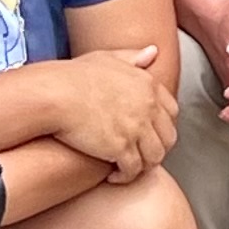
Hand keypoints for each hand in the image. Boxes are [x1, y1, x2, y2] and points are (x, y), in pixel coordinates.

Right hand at [30, 44, 174, 178]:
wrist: (55, 94)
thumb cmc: (74, 76)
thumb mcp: (107, 58)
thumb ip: (133, 57)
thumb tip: (154, 52)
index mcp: (148, 85)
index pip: (172, 112)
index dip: (161, 127)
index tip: (147, 134)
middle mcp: (149, 106)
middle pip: (167, 138)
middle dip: (155, 149)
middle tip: (138, 156)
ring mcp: (137, 128)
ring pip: (154, 158)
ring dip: (142, 166)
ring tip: (126, 168)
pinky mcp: (121, 148)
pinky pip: (133, 171)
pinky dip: (125, 177)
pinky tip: (112, 176)